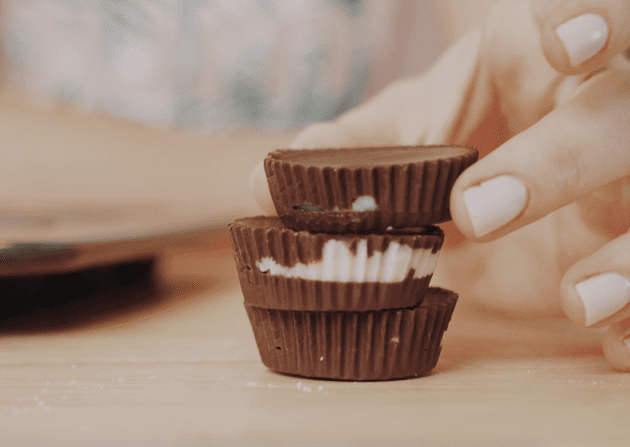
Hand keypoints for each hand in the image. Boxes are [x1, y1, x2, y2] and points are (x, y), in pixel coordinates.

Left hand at [251, 0, 629, 369]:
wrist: (500, 190)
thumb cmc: (455, 139)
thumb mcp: (403, 136)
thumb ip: (350, 149)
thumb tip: (264, 182)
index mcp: (546, 61)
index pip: (595, 17)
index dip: (590, 20)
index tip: (563, 43)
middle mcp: (605, 116)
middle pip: (621, 122)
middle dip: (559, 161)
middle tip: (474, 208)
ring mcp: (629, 191)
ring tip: (579, 299)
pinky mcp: (627, 252)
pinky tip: (613, 349)